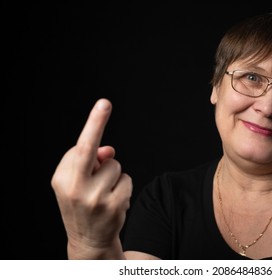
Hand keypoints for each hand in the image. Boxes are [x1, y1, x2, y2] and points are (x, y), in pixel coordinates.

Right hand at [51, 98, 131, 258]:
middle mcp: (75, 188)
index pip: (80, 147)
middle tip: (104, 103)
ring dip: (114, 174)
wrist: (89, 240)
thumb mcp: (76, 182)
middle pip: (93, 152)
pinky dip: (123, 186)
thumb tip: (109, 150)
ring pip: (116, 166)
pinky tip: (114, 201)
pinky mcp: (114, 206)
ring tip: (104, 192)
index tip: (104, 103)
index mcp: (62, 179)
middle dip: (97, 124)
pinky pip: (127, 180)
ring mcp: (96, 199)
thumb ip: (88, 161)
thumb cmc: (82, 203)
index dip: (94, 124)